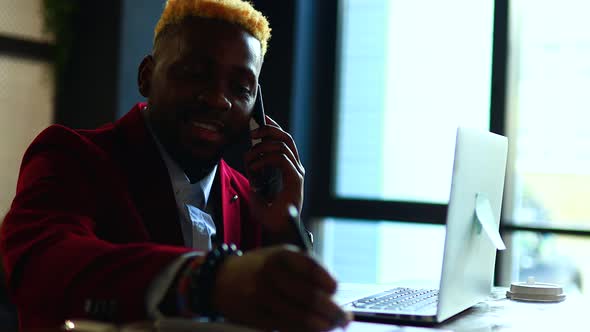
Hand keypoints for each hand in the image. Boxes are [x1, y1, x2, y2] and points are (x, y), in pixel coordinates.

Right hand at [212, 245, 350, 330]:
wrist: (222, 280)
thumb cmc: (260, 268)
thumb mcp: (280, 256)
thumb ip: (305, 270)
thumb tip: (333, 295)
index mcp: (280, 254)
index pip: (311, 267)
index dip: (328, 281)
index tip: (336, 290)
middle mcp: (270, 274)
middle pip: (309, 295)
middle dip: (332, 310)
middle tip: (345, 317)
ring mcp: (262, 296)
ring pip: (299, 315)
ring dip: (322, 324)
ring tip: (332, 326)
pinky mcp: (256, 316)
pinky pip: (286, 326)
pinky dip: (304, 330)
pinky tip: (314, 330)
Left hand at [245, 116, 304, 237]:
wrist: (278, 230)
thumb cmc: (269, 213)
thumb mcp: (256, 186)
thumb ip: (255, 170)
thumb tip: (249, 155)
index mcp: (290, 167)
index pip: (284, 140)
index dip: (273, 127)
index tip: (260, 118)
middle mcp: (296, 167)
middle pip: (286, 137)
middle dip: (268, 130)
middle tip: (251, 133)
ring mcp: (297, 172)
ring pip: (283, 145)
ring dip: (262, 148)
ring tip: (250, 159)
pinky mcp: (295, 179)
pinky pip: (280, 159)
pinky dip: (264, 160)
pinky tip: (254, 169)